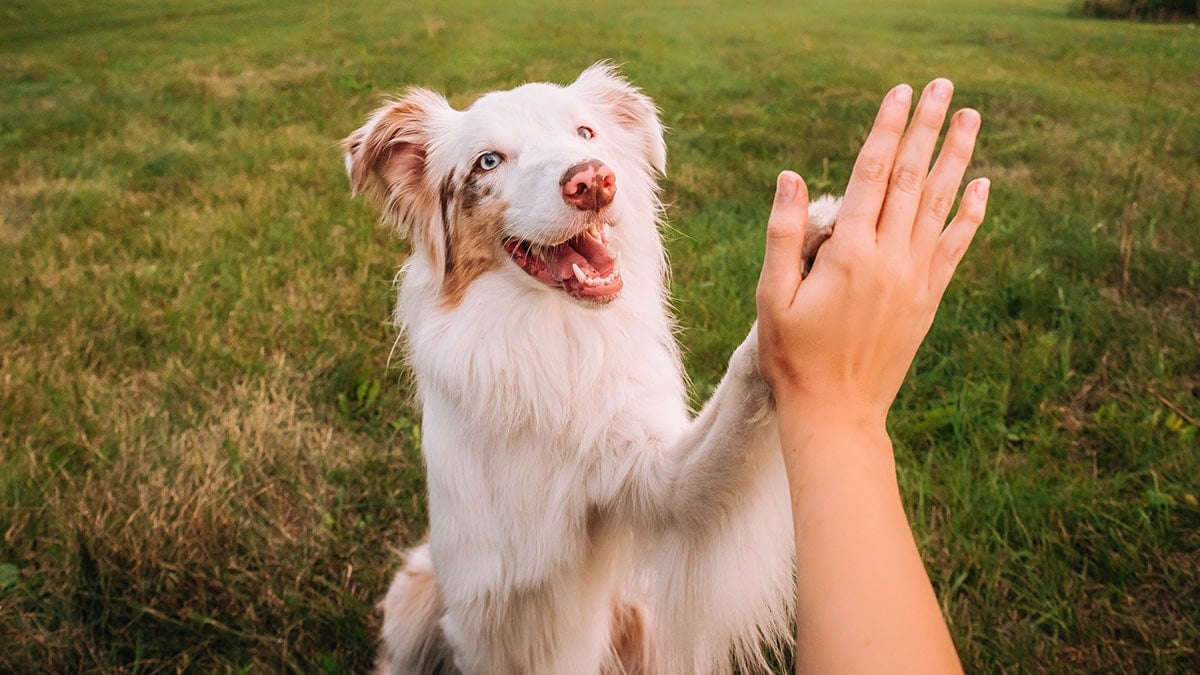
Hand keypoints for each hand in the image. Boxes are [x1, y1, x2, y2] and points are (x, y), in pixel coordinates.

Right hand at [756, 79, 988, 430]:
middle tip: (941, 87)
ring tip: (969, 118)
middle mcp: (891, 259)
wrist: (837, 413)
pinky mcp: (928, 299)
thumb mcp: (772, 297)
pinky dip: (970, 214)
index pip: (872, 175)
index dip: (886, 130)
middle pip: (911, 179)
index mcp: (849, 254)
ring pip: (939, 205)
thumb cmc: (793, 357)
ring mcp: (915, 279)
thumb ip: (784, 235)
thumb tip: (792, 176)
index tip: (899, 93)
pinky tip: (981, 186)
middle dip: (925, 128)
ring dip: (955, 158)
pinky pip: (955, 247)